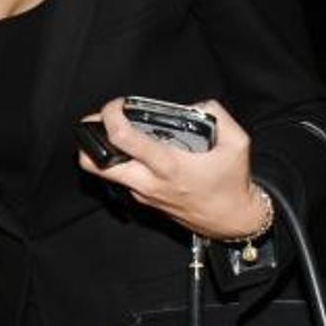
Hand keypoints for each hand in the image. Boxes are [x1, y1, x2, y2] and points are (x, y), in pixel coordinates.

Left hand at [76, 97, 262, 239]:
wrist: (232, 221)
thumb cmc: (232, 184)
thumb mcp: (237, 143)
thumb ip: (216, 114)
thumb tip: (192, 106)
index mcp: (168, 165)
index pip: (122, 138)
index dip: (111, 115)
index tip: (118, 105)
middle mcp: (148, 182)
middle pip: (94, 164)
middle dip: (88, 136)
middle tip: (99, 119)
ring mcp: (142, 194)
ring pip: (104, 173)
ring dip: (101, 150)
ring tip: (113, 132)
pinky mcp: (143, 201)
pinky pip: (120, 179)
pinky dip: (120, 162)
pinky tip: (134, 150)